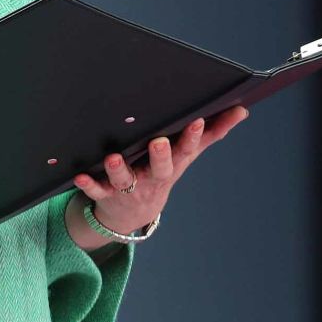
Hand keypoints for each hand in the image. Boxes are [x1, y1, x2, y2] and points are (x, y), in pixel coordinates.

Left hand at [73, 105, 249, 233]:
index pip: (186, 149)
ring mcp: (129, 187)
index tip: (197, 120)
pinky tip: (80, 176)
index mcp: (172, 164)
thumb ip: (213, 131)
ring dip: (119, 169)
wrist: (133, 212)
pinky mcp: (106, 194)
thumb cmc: (161, 171)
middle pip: (159, 167)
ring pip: (125, 179)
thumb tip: (242, 109)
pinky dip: (88, 184)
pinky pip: (96, 190)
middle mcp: (152, 177)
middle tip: (159, 141)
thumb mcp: (187, 155)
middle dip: (160, 155)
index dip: (193, 136)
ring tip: (112, 157)